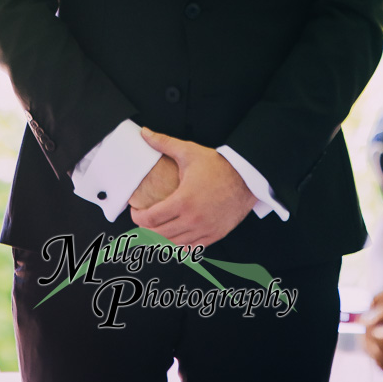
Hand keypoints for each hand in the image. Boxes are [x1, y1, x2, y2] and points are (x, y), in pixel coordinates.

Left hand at [129, 128, 256, 246]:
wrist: (246, 177)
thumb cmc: (219, 165)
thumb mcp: (189, 151)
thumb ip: (164, 143)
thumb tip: (145, 133)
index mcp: (184, 201)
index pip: (150, 219)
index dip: (137, 217)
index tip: (136, 212)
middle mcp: (193, 219)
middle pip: (159, 234)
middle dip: (147, 228)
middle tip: (144, 219)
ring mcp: (205, 229)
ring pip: (174, 244)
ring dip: (162, 237)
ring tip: (158, 227)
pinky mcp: (215, 234)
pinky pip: (192, 248)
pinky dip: (181, 245)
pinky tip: (177, 236)